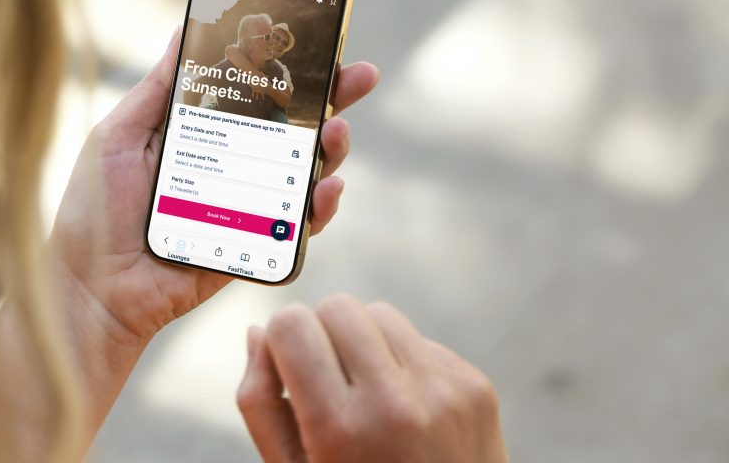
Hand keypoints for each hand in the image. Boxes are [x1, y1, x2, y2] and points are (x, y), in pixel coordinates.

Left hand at [53, 29, 378, 345]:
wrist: (92, 287)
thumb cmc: (96, 209)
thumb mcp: (121, 133)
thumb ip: (160, 88)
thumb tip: (184, 28)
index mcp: (203, 132)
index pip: (256, 92)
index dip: (289, 68)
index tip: (320, 40)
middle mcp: (232, 164)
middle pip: (293, 126)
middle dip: (333, 98)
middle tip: (361, 75)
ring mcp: (248, 205)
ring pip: (306, 171)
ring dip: (332, 147)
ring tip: (336, 130)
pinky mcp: (256, 244)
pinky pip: (299, 224)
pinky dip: (321, 206)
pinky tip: (328, 186)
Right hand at [237, 294, 508, 462]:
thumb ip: (260, 403)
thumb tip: (257, 331)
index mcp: (340, 429)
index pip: (292, 323)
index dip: (283, 342)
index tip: (290, 372)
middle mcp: (395, 403)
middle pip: (337, 306)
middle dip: (323, 334)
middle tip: (328, 384)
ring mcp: (444, 392)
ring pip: (380, 313)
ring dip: (364, 343)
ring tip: (367, 396)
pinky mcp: (476, 388)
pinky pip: (420, 341)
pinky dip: (403, 364)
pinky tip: (406, 411)